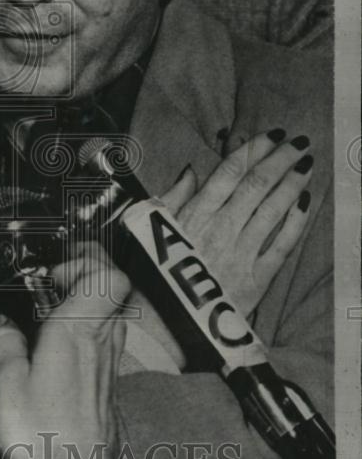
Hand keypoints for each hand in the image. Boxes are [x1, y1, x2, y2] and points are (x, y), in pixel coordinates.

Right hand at [0, 245, 134, 458]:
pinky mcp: (107, 387)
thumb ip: (3, 344)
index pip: (108, 277)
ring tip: (50, 314)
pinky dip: (86, 333)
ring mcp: (109, 366)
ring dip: (86, 305)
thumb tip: (0, 322)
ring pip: (112, 316)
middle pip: (114, 291)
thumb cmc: (43, 436)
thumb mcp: (6, 385)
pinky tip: (57, 350)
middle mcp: (101, 343)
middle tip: (52, 283)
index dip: (85, 262)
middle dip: (85, 277)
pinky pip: (105, 342)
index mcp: (77, 332)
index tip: (52, 271)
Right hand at [160, 129, 313, 317]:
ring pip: (273, 209)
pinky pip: (282, 245)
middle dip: (280, 159)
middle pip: (257, 185)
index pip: (229, 172)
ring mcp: (241, 253)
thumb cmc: (153, 273)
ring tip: (306, 164)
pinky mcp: (256, 279)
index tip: (270, 135)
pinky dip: (296, 222)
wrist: (162, 324)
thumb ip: (172, 198)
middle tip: (298, 142)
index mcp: (195, 214)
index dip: (253, 149)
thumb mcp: (153, 229)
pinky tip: (306, 203)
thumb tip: (190, 171)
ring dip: (293, 183)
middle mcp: (221, 229)